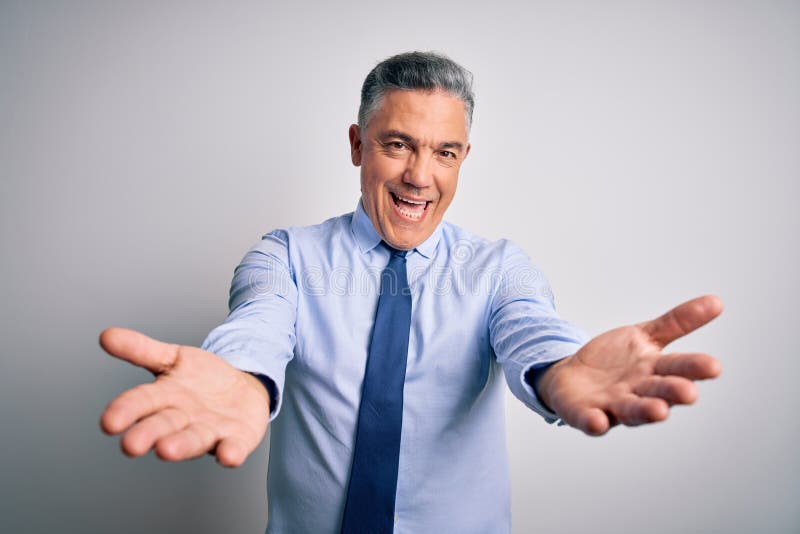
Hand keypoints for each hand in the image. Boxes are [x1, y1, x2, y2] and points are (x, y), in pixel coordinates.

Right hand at [99, 328, 270, 466]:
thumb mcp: (172, 358)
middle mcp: (183, 420)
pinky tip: (228, 456)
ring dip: (182, 446)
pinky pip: (233, 447)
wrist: (240, 390)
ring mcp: (210, 431)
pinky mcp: (237, 439)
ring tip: (167, 450)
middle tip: (131, 445)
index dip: (125, 411)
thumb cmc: (200, 379)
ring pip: (194, 440)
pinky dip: (230, 452)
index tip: (108, 423)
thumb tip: (105, 335)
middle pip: (163, 426)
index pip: (141, 403)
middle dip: (148, 435)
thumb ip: (141, 350)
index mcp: (164, 398)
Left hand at [536, 295, 722, 435]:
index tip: (714, 366)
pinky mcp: (586, 414)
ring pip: (631, 410)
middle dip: (673, 392)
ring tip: (659, 411)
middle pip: (658, 392)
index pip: (678, 368)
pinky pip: (591, 420)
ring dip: (644, 411)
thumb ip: (677, 323)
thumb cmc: (615, 360)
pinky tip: (598, 421)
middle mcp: (638, 392)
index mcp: (654, 371)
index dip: (695, 368)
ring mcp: (612, 405)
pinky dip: (595, 422)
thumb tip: (717, 301)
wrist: (571, 377)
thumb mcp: (644, 336)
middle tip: (689, 393)